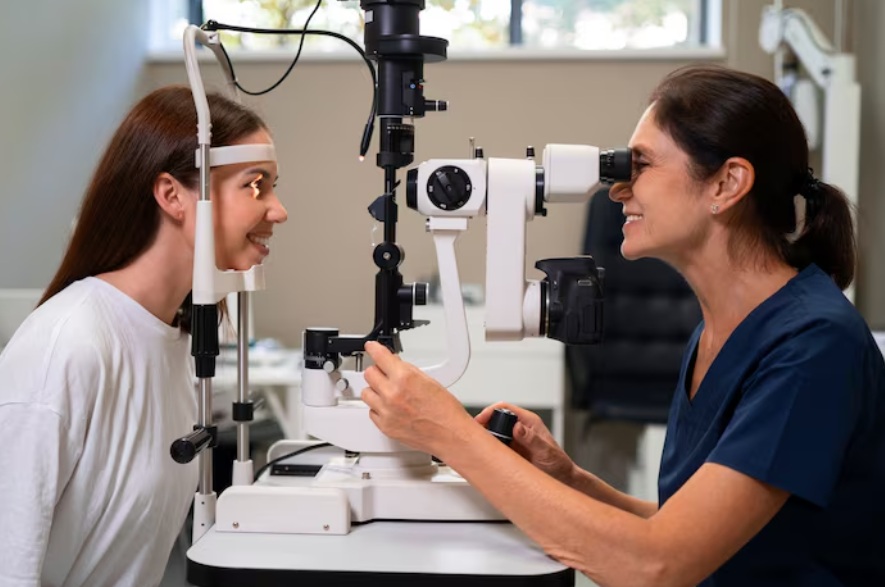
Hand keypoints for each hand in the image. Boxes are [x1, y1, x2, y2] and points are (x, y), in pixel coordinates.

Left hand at [361, 341, 475, 456]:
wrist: (450, 435)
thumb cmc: (445, 411)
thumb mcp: (428, 380)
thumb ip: (407, 371)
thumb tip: (394, 364)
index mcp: (405, 378)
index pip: (379, 356)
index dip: (374, 349)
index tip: (371, 347)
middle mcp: (392, 394)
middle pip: (369, 374)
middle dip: (377, 371)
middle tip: (385, 374)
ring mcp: (386, 411)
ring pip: (366, 393)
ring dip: (375, 390)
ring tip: (388, 393)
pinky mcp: (384, 426)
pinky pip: (371, 411)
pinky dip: (378, 408)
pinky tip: (390, 407)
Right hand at [475, 403, 575, 484]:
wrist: (562, 480)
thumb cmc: (559, 464)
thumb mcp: (546, 452)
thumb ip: (532, 439)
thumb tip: (518, 427)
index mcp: (528, 422)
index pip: (504, 408)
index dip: (490, 412)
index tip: (480, 421)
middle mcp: (520, 429)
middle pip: (495, 419)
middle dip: (483, 425)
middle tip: (475, 436)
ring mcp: (514, 440)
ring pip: (493, 433)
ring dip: (485, 438)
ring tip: (477, 447)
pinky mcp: (511, 452)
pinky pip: (495, 447)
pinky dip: (488, 450)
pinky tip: (484, 456)